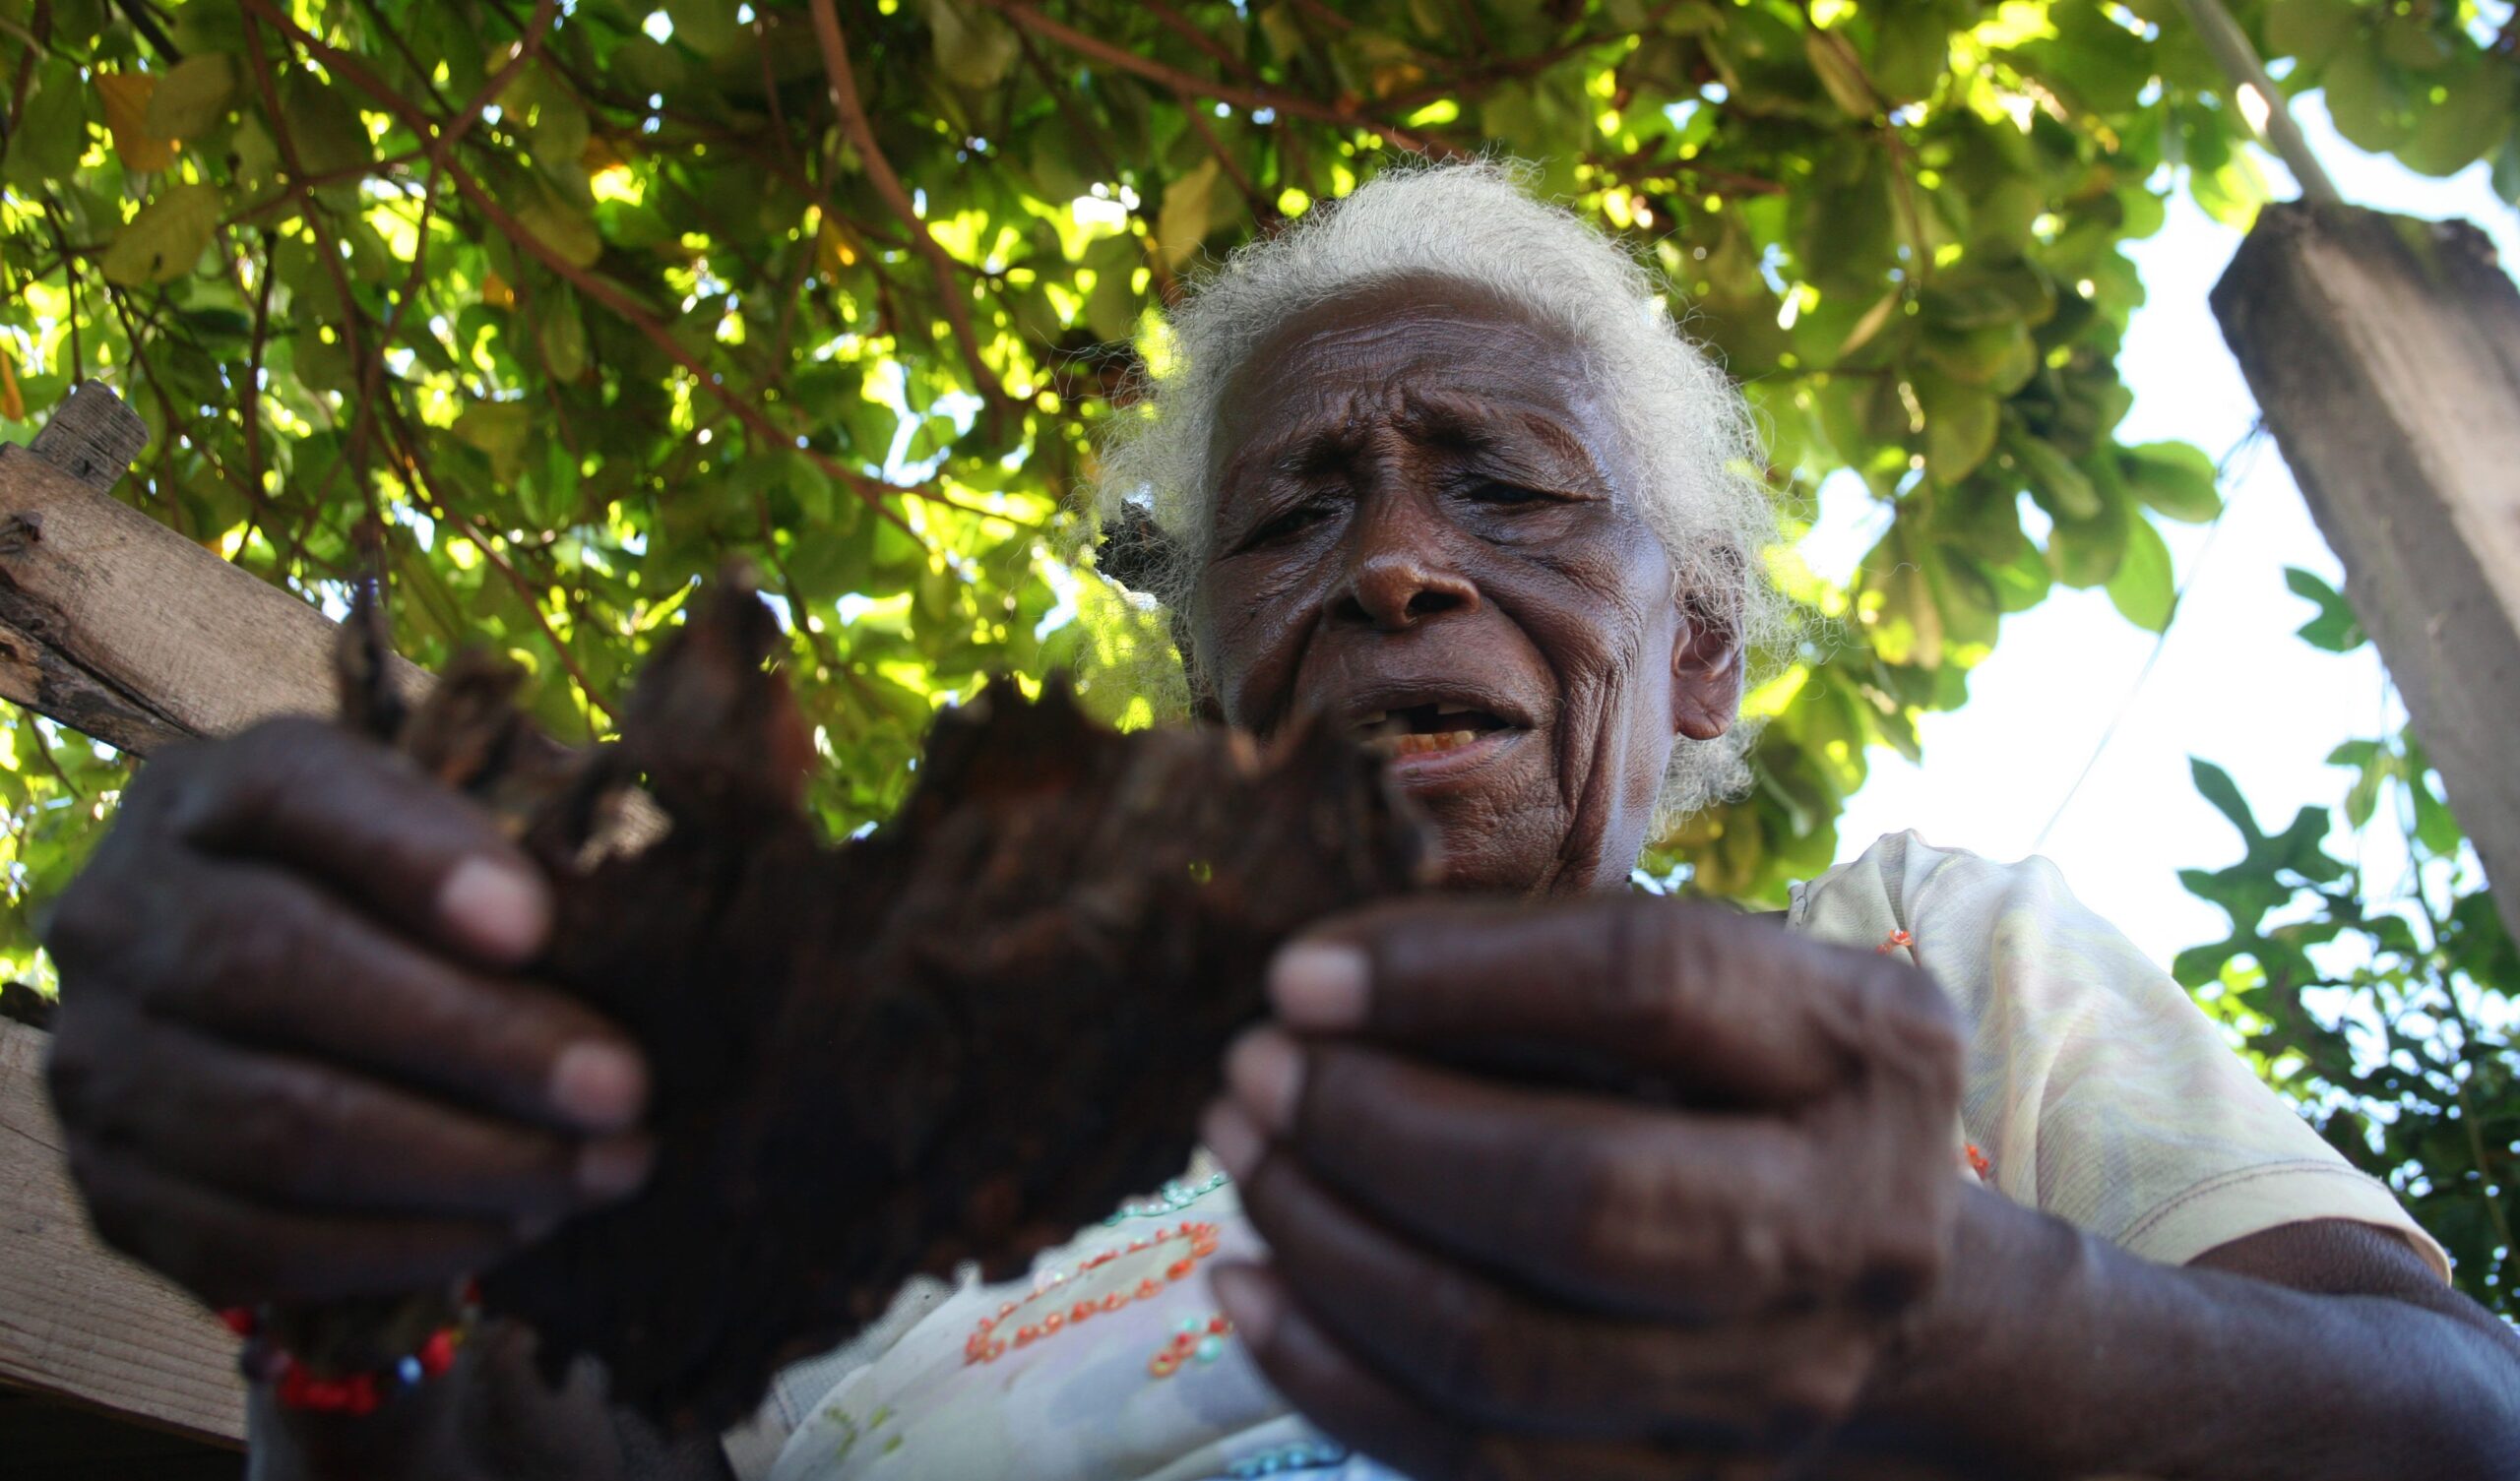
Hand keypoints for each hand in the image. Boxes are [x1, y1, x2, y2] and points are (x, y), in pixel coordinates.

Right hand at [44, 718, 652, 1307]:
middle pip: (278, 967)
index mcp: (220, 792)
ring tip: (601, 1171)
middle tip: (624, 1090)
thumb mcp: (461, 832)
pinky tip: (514, 1230)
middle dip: (471, 1039)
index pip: (301, 794)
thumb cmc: (414, 914)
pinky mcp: (117, 1190)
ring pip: (271, 1124)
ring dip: (459, 1163)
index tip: (537, 925)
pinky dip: (400, 1245)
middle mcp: (128, 910)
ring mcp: (102, 1058)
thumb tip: (773, 738)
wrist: (273, 1035)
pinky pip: (253, 1240)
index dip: (416, 857)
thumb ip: (584, 799)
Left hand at [1201, 895, 1963, 1478]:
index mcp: (1868, 1048)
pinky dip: (1331, 1372)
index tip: (1297, 974)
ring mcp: (1780, 1387)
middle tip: (1255, 1071)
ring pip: (1503, 1347)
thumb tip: (1318, 988)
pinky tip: (1250, 1285)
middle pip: (1579, 1196)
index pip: (1647, 987)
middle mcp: (1855, 1227)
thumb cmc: (1746, 1090)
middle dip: (1374, 1129)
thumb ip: (1545, 967)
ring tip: (1242, 1155)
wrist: (1890, 1285)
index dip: (1448, 977)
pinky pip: (1472, 1459)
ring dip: (1329, 1244)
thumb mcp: (1706, 986)